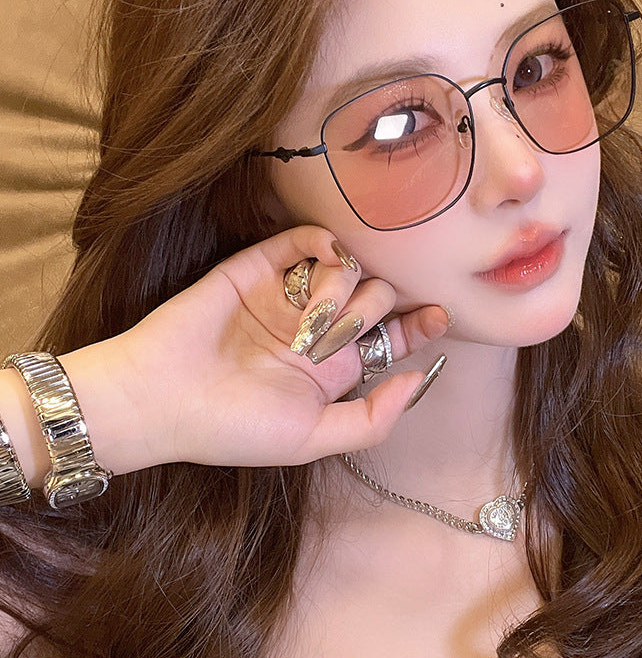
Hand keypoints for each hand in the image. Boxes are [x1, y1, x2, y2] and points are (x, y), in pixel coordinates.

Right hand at [95, 226, 448, 471]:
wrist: (161, 397)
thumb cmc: (234, 426)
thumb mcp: (311, 440)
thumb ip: (370, 420)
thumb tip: (417, 382)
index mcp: (332, 370)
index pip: (389, 339)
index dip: (418, 326)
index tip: (440, 315)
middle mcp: (316, 329)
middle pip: (376, 300)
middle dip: (372, 311)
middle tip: (335, 336)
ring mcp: (289, 296)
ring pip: (349, 269)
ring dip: (344, 288)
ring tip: (310, 319)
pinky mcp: (260, 267)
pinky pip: (307, 241)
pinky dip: (326, 244)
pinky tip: (327, 261)